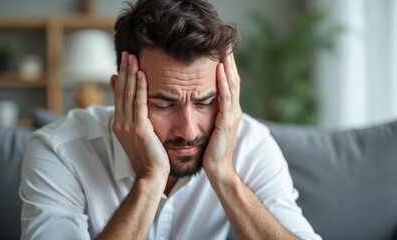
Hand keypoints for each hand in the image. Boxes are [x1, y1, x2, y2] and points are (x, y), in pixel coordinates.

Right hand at [111, 52, 169, 182]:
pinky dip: (140, 88)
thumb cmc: (149, 158)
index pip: (120, 96)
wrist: (151, 176)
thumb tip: (134, 106)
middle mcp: (121, 123)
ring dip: (130, 74)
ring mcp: (128, 126)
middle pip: (122, 91)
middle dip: (124, 70)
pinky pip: (139, 103)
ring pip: (128, 94)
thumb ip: (135, 119)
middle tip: (127, 53)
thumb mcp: (139, 136)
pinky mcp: (139, 129)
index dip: (122, 78)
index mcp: (120, 124)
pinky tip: (142, 74)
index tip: (124, 62)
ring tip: (132, 57)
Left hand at [203, 52, 241, 178]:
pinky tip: (220, 70)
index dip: (225, 67)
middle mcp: (233, 110)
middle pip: (233, 79)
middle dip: (229, 61)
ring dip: (228, 66)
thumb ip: (210, 115)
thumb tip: (200, 103)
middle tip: (225, 43)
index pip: (228, 83)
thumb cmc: (211, 151)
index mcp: (228, 110)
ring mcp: (232, 115)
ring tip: (224, 49)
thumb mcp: (210, 128)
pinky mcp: (227, 121)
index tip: (219, 50)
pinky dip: (223, 82)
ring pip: (232, 85)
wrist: (217, 169)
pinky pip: (225, 97)